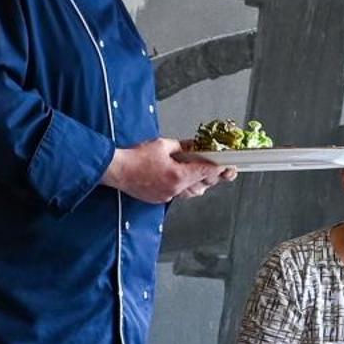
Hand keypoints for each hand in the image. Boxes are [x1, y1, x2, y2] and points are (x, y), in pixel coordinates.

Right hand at [102, 138, 232, 203]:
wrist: (116, 170)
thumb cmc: (135, 157)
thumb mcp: (162, 145)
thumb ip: (181, 146)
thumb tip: (193, 145)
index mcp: (178, 175)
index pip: (205, 172)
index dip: (219, 169)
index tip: (228, 167)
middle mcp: (175, 188)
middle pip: (203, 185)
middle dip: (213, 177)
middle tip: (222, 170)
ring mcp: (167, 195)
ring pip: (192, 192)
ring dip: (199, 184)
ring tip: (204, 175)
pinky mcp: (160, 199)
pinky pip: (179, 194)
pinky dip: (184, 187)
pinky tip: (184, 179)